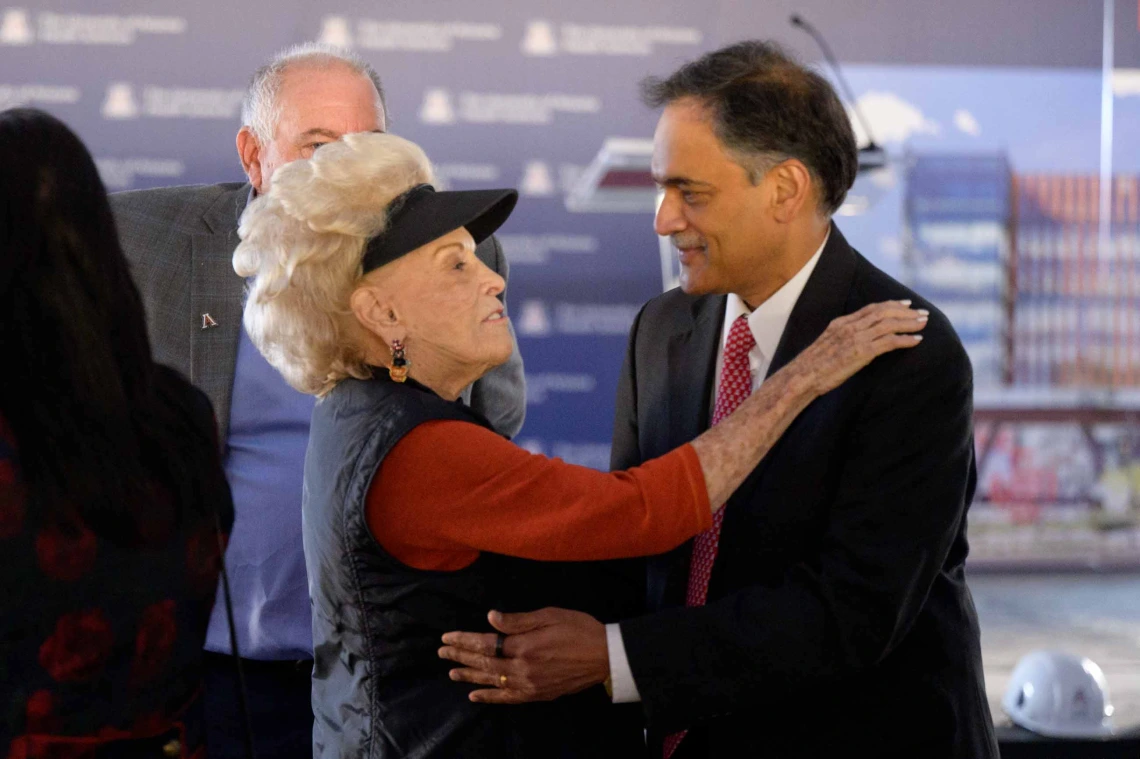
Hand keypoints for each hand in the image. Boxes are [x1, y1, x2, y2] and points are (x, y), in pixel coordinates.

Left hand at [439, 607, 608, 703]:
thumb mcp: (549, 615)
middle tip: (441, 653)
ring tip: (451, 673)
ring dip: (469, 677)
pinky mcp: (538, 694)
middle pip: (484, 664)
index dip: (464, 640)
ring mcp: (529, 685)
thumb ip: (518, 620)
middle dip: (460, 657)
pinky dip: (490, 698)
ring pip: (492, 682)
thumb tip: (490, 618)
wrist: (606, 656)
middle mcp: (522, 668)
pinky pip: (508, 698)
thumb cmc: (579, 629)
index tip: (447, 637)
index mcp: (524, 646)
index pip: (485, 643)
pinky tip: (475, 696)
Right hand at [798, 300, 926, 394]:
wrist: (802, 376)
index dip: (891, 305)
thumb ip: (841, 340)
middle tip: (922, 313)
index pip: (871, 308)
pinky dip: (905, 339)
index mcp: (841, 323)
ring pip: (889, 324)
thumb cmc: (812, 368)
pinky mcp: (861, 352)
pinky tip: (916, 340)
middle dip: (906, 311)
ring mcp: (856, 338)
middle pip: (884, 312)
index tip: (906, 303)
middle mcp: (850, 327)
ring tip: (924, 324)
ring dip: (909, 322)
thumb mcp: (826, 346)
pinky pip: (889, 342)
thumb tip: (852, 343)